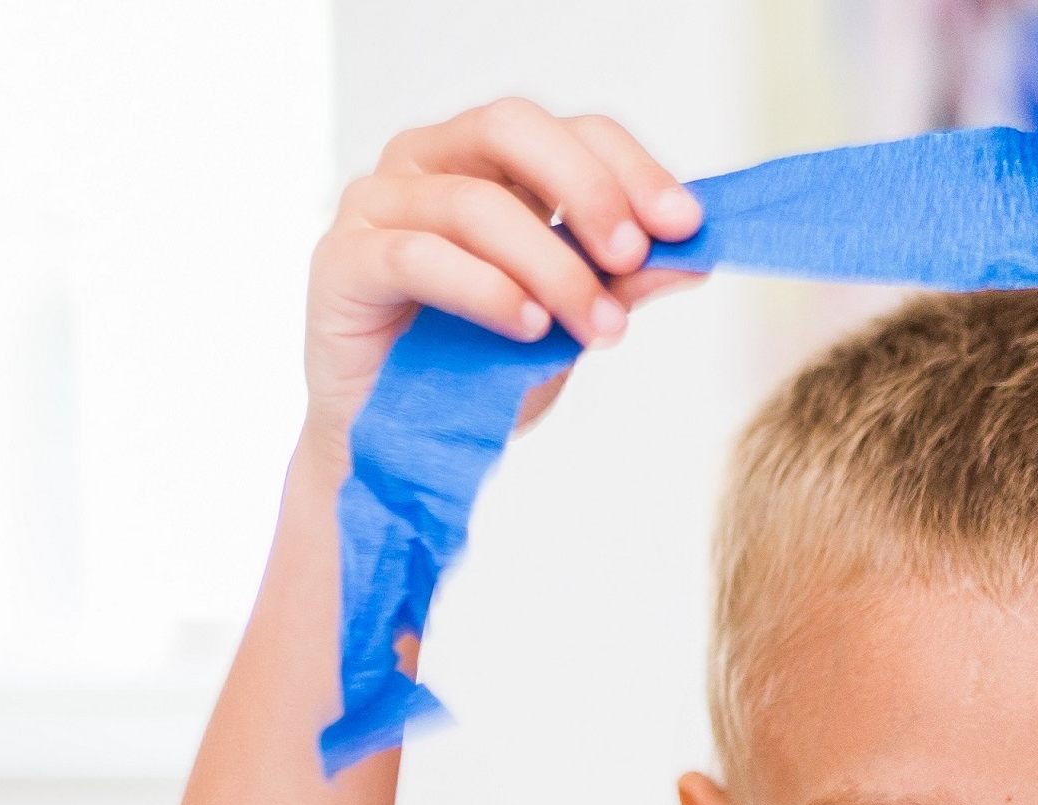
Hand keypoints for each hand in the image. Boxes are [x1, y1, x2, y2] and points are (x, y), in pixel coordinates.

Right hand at [302, 99, 705, 444]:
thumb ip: (620, 283)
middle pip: (511, 129)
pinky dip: (484, 289)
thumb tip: (694, 255)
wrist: (404, 443)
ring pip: (474, 203)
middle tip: (634, 255)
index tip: (687, 224)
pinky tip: (528, 328)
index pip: (569, 131)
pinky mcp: (343, 261)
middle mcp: (429, 164)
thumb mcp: (568, 325)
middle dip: (587, 189)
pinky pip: (418, 256)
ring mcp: (378, 204)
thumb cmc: (479, 370)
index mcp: (490, 163)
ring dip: (551, 267)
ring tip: (598, 329)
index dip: (630, 167)